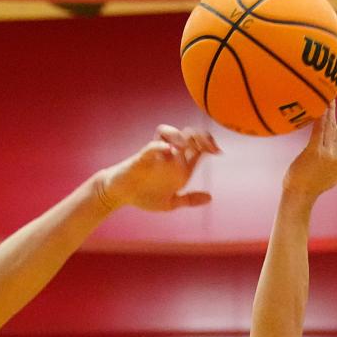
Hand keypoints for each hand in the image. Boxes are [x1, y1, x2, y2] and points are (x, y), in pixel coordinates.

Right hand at [97, 125, 219, 212]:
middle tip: (208, 147)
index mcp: (180, 166)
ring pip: (170, 132)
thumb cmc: (143, 196)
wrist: (119, 195)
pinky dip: (161, 145)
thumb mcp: (170, 204)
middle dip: (200, 137)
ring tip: (186, 148)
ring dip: (180, 137)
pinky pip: (153, 145)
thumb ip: (189, 200)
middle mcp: (170, 156)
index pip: (198, 146)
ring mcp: (156, 154)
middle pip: (188, 135)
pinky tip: (169, 150)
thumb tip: (210, 198)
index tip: (217, 150)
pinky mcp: (142, 157)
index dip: (209, 144)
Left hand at [282, 90, 336, 200]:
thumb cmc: (312, 186)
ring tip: (332, 95)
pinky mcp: (315, 152)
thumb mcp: (334, 177)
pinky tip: (321, 106)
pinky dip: (321, 116)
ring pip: (333, 126)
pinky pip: (320, 130)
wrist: (300, 196)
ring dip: (333, 108)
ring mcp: (328, 154)